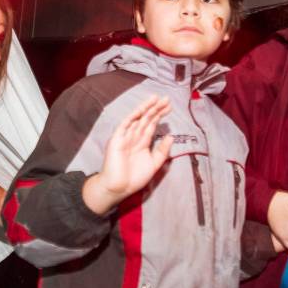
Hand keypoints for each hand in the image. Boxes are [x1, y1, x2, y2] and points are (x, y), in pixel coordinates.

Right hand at [83, 95, 171, 214]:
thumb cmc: (134, 178)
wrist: (119, 188)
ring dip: (146, 109)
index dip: (160, 115)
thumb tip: (171, 136)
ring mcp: (125, 137)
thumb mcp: (154, 164)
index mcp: (142, 143)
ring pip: (137, 119)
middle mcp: (134, 137)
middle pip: (146, 119)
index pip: (152, 125)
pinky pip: (125, 125)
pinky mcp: (117, 139)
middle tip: (166, 99)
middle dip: (156, 109)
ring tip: (156, 99)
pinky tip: (141, 109)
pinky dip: (133, 116)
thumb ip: (162, 151)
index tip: (169, 107)